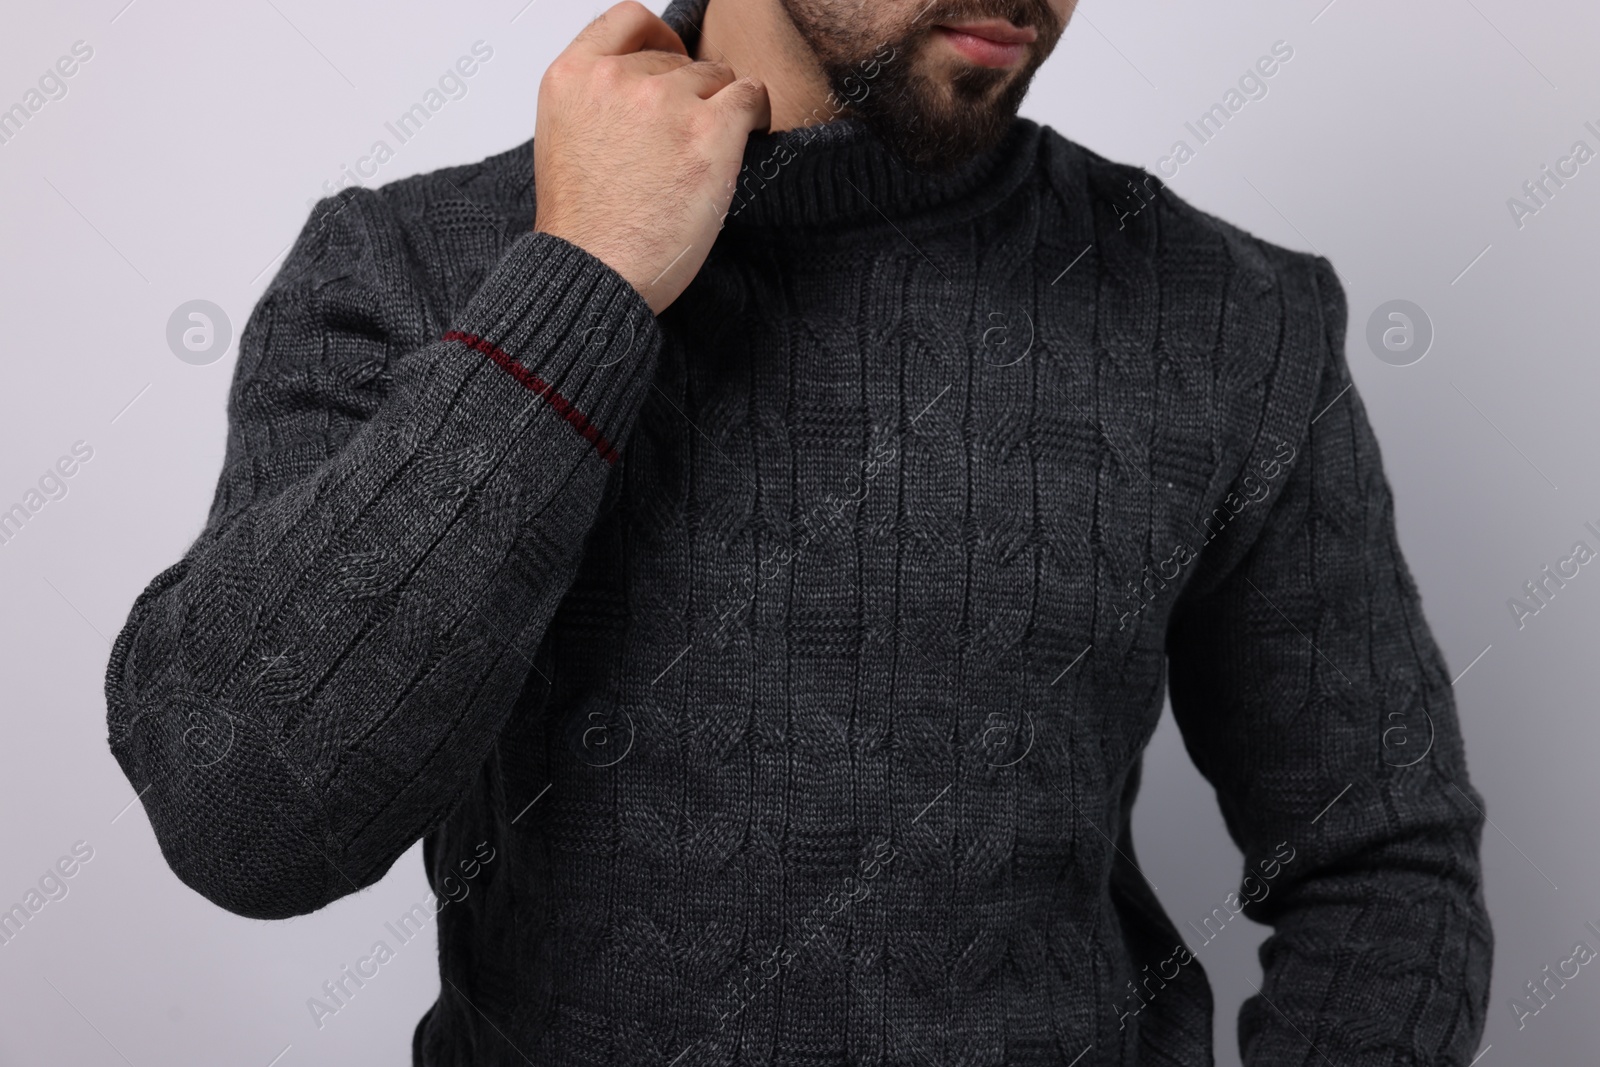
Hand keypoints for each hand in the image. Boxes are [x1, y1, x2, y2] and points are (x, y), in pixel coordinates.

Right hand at [532, 1, 770, 314]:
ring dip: (720, 107)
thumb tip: (642, 98)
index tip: (672, 60)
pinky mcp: (710, 130)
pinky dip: (756, 111)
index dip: (658, 38)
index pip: (627, 21)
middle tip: (688, 142)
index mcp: (571, 78)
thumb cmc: (583, 231)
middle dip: (688, 93)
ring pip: (716, 76)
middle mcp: (616, 78)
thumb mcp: (563, 144)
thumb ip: (596, 106)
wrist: (596, 273)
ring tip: (712, 151)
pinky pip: (751, 94)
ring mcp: (665, 100)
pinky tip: (751, 134)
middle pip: (677, 59)